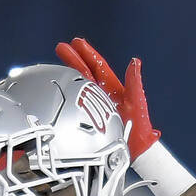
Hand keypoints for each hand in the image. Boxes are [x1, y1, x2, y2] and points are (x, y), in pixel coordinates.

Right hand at [56, 37, 160, 158]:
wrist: (136, 153)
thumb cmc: (140, 130)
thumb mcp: (137, 103)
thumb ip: (134, 83)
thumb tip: (135, 62)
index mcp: (115, 89)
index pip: (99, 67)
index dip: (88, 54)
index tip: (77, 42)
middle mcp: (104, 96)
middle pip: (85, 73)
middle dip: (74, 59)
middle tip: (61, 47)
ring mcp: (95, 107)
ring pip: (79, 86)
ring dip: (68, 74)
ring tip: (56, 64)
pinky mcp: (89, 119)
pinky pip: (75, 104)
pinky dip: (67, 95)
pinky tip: (57, 91)